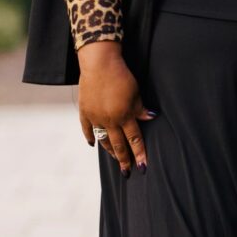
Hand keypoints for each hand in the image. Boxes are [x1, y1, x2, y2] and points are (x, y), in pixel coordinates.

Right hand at [76, 40, 158, 177]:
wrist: (99, 64)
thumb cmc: (121, 75)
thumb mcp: (136, 91)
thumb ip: (141, 108)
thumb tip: (151, 118)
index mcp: (124, 116)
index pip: (134, 140)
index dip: (139, 154)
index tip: (143, 166)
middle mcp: (109, 120)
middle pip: (118, 145)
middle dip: (124, 160)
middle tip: (127, 173)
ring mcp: (95, 118)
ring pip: (103, 140)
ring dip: (110, 151)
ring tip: (115, 159)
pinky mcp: (84, 112)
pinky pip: (87, 130)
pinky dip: (91, 137)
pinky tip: (94, 144)